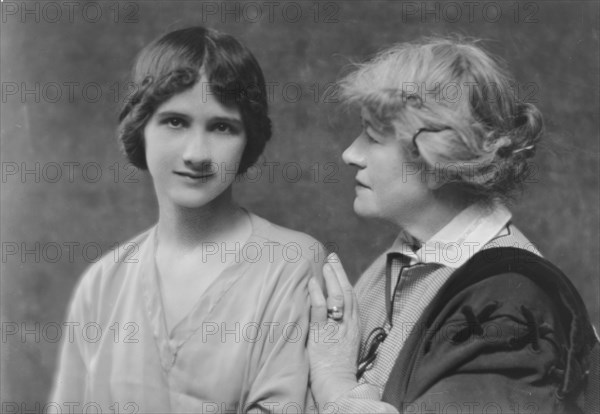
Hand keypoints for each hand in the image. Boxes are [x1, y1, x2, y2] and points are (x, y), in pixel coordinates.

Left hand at [308, 253, 359, 405]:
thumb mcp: (344, 344)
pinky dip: (317, 295)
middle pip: (347, 292)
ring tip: (324, 264)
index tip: (337, 265)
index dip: (345, 279)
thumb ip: (340, 327)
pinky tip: (312, 284)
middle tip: (331, 257)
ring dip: (331, 278)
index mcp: (354, 326)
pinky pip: (321, 311)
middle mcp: (348, 325)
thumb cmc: (338, 368)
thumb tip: (330, 313)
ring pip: (338, 297)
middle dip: (339, 272)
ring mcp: (337, 329)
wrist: (339, 386)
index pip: (352, 297)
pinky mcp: (323, 335)